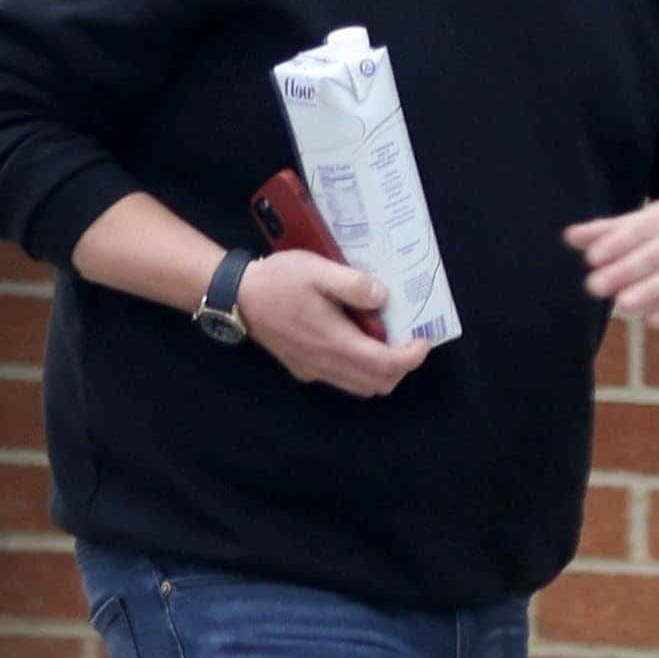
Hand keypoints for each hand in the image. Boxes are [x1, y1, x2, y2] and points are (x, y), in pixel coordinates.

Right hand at [237, 250, 430, 398]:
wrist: (235, 296)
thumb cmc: (277, 281)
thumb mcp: (317, 270)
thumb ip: (353, 285)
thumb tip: (383, 297)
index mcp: (335, 342)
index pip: (386, 366)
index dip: (411, 358)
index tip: (423, 340)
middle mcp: (326, 364)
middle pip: (377, 384)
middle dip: (400, 366)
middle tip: (407, 339)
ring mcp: (313, 370)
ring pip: (360, 386)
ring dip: (380, 370)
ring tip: (386, 340)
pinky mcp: (302, 368)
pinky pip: (341, 379)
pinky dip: (359, 369)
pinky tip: (356, 341)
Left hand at [564, 180, 658, 327]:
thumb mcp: (649, 220)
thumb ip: (609, 230)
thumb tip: (570, 237)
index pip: (638, 230)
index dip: (615, 243)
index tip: (592, 258)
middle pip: (653, 255)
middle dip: (624, 270)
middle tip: (595, 286)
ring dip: (650, 290)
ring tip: (624, 304)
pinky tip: (654, 320)